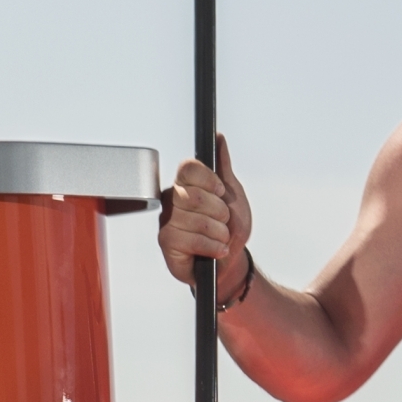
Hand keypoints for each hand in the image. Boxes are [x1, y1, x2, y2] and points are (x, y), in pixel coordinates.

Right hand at [158, 133, 250, 287]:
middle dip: (220, 212)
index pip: (188, 168)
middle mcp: (173, 200)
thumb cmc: (230, 229)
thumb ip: (224, 167)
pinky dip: (213, 247)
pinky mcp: (167, 242)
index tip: (221, 193)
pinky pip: (193, 239)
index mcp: (186, 185)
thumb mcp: (233, 195)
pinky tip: (216, 250)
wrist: (231, 263)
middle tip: (223, 222)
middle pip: (195, 195)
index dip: (209, 180)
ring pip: (196, 219)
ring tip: (220, 238)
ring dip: (219, 232)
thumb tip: (219, 139)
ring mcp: (168, 221)